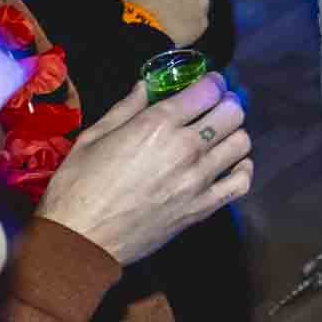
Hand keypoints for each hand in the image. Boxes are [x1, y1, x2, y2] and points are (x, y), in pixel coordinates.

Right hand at [33, 71, 252, 265]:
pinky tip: (231, 165)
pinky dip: (242, 169)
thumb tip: (146, 85)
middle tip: (215, 106)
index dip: (212, 82)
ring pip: (241, 143)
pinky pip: (241, 183)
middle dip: (227, 103)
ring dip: (234, 133)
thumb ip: (127, 107)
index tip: (209, 83)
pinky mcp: (202, 208)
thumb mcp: (94, 136)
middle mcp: (185, 148)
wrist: (81, 240)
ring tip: (220, 135)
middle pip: (232, 112)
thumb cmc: (79, 186)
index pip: (207, 90)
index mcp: (157, 124)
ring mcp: (197, 180)